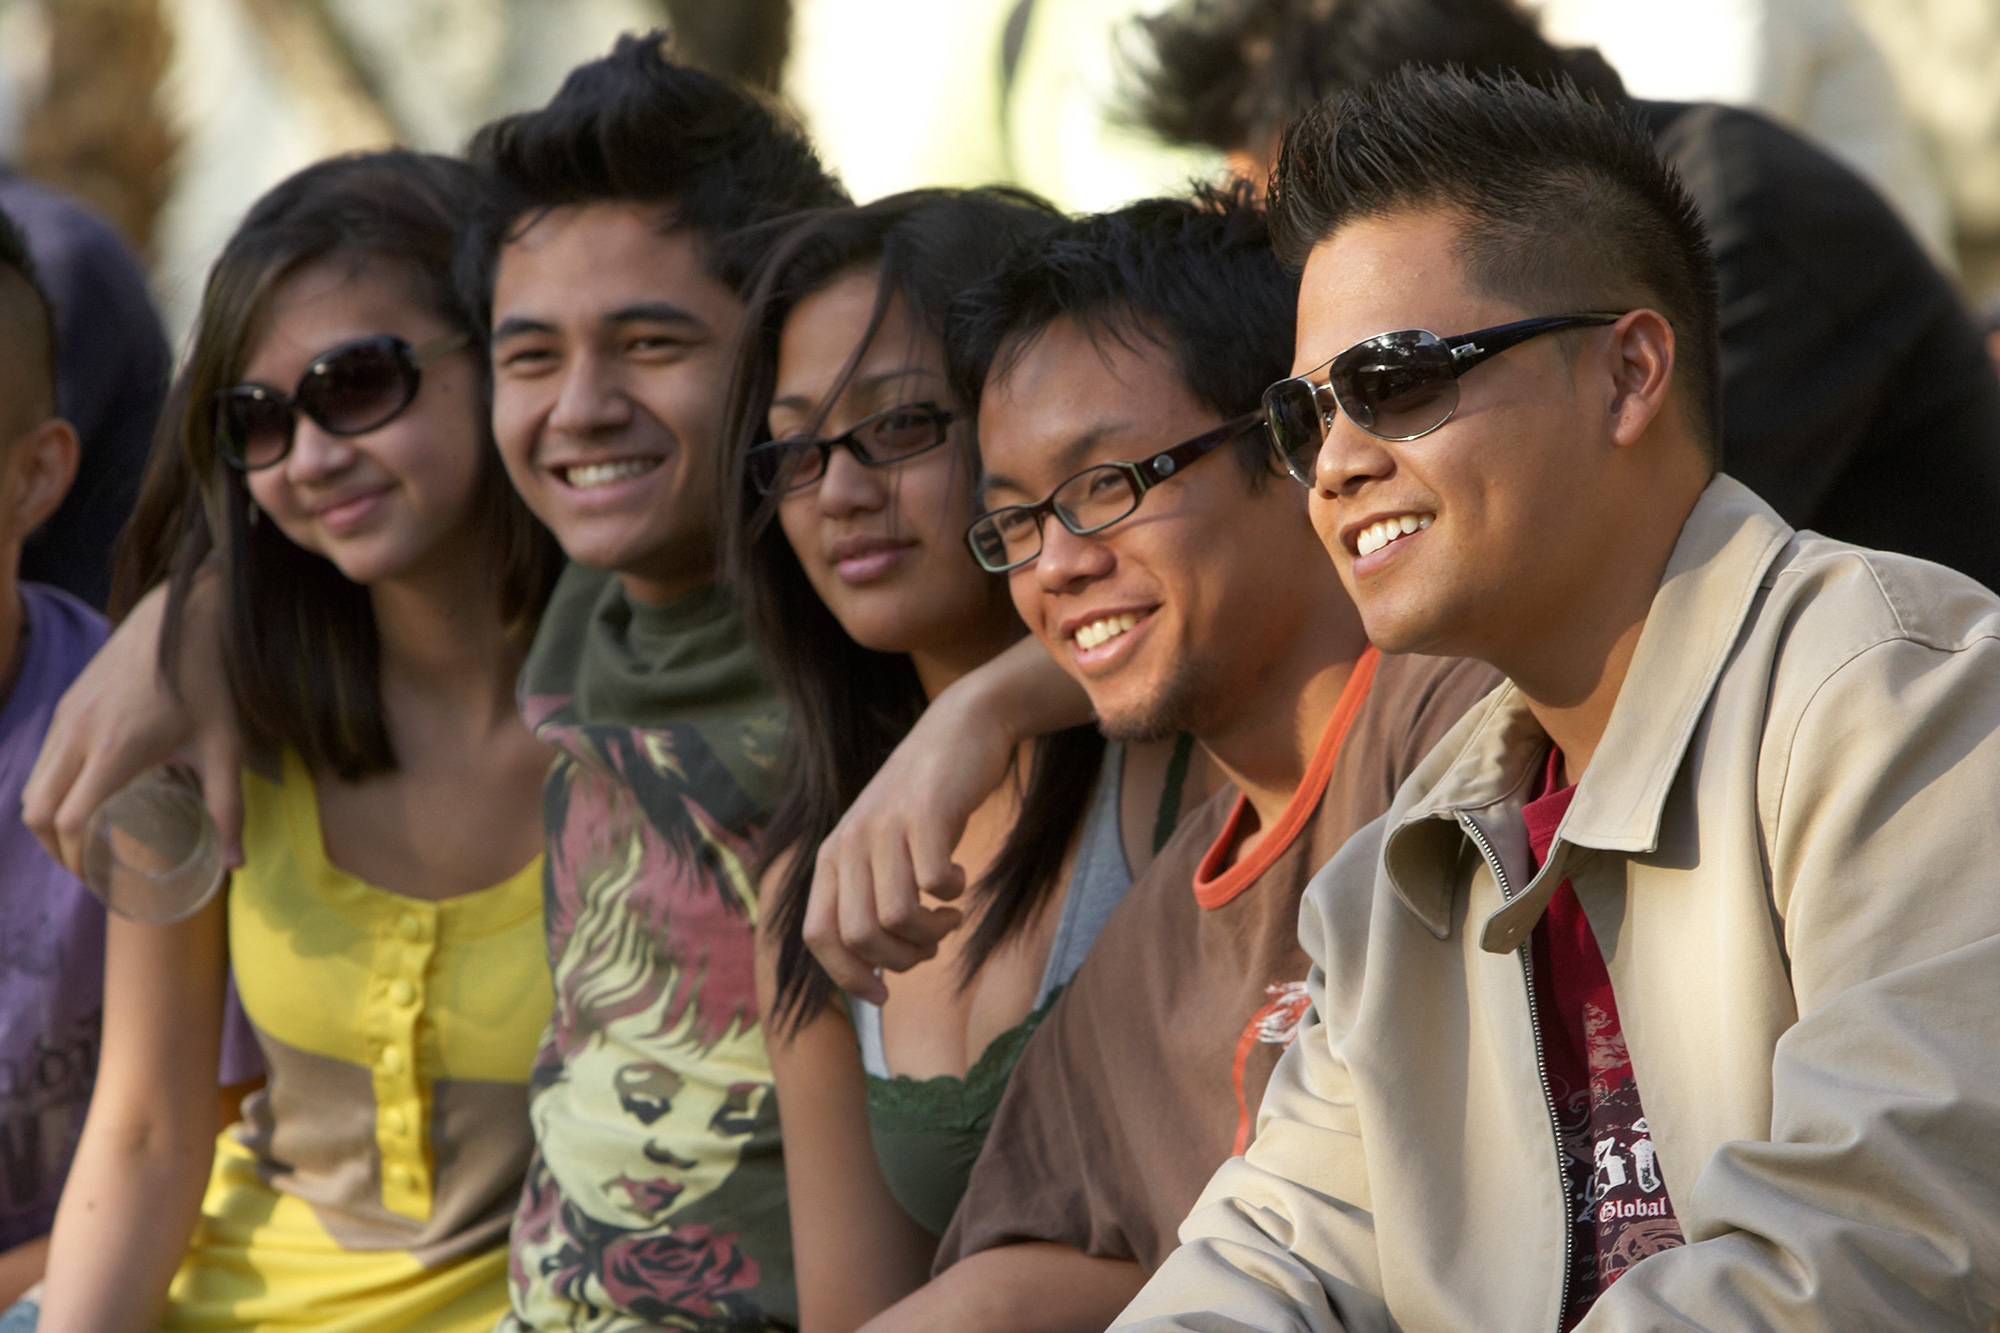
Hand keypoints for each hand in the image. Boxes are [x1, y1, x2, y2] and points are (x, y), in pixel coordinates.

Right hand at [23, 578, 244, 873]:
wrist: (181, 615)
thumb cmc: (209, 681)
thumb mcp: (226, 746)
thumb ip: (228, 806)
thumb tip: (236, 863)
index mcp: (114, 750)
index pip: (67, 821)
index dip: (75, 860)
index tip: (99, 879)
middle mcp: (77, 734)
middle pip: (36, 811)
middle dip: (54, 849)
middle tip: (88, 868)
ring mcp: (66, 716)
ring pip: (31, 785)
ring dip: (47, 820)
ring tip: (82, 841)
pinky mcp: (66, 703)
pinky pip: (42, 760)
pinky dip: (49, 789)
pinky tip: (83, 799)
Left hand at [803, 637, 1090, 1001]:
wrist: (961, 728)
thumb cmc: (924, 799)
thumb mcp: (881, 844)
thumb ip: (868, 892)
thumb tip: (874, 965)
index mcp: (832, 856)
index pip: (819, 937)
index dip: (848, 978)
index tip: (883, 996)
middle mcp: (850, 842)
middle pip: (859, 937)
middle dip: (899, 961)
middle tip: (929, 946)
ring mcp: (886, 826)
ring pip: (894, 917)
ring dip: (930, 933)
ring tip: (948, 919)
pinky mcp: (926, 814)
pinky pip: (932, 883)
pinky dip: (951, 896)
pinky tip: (959, 880)